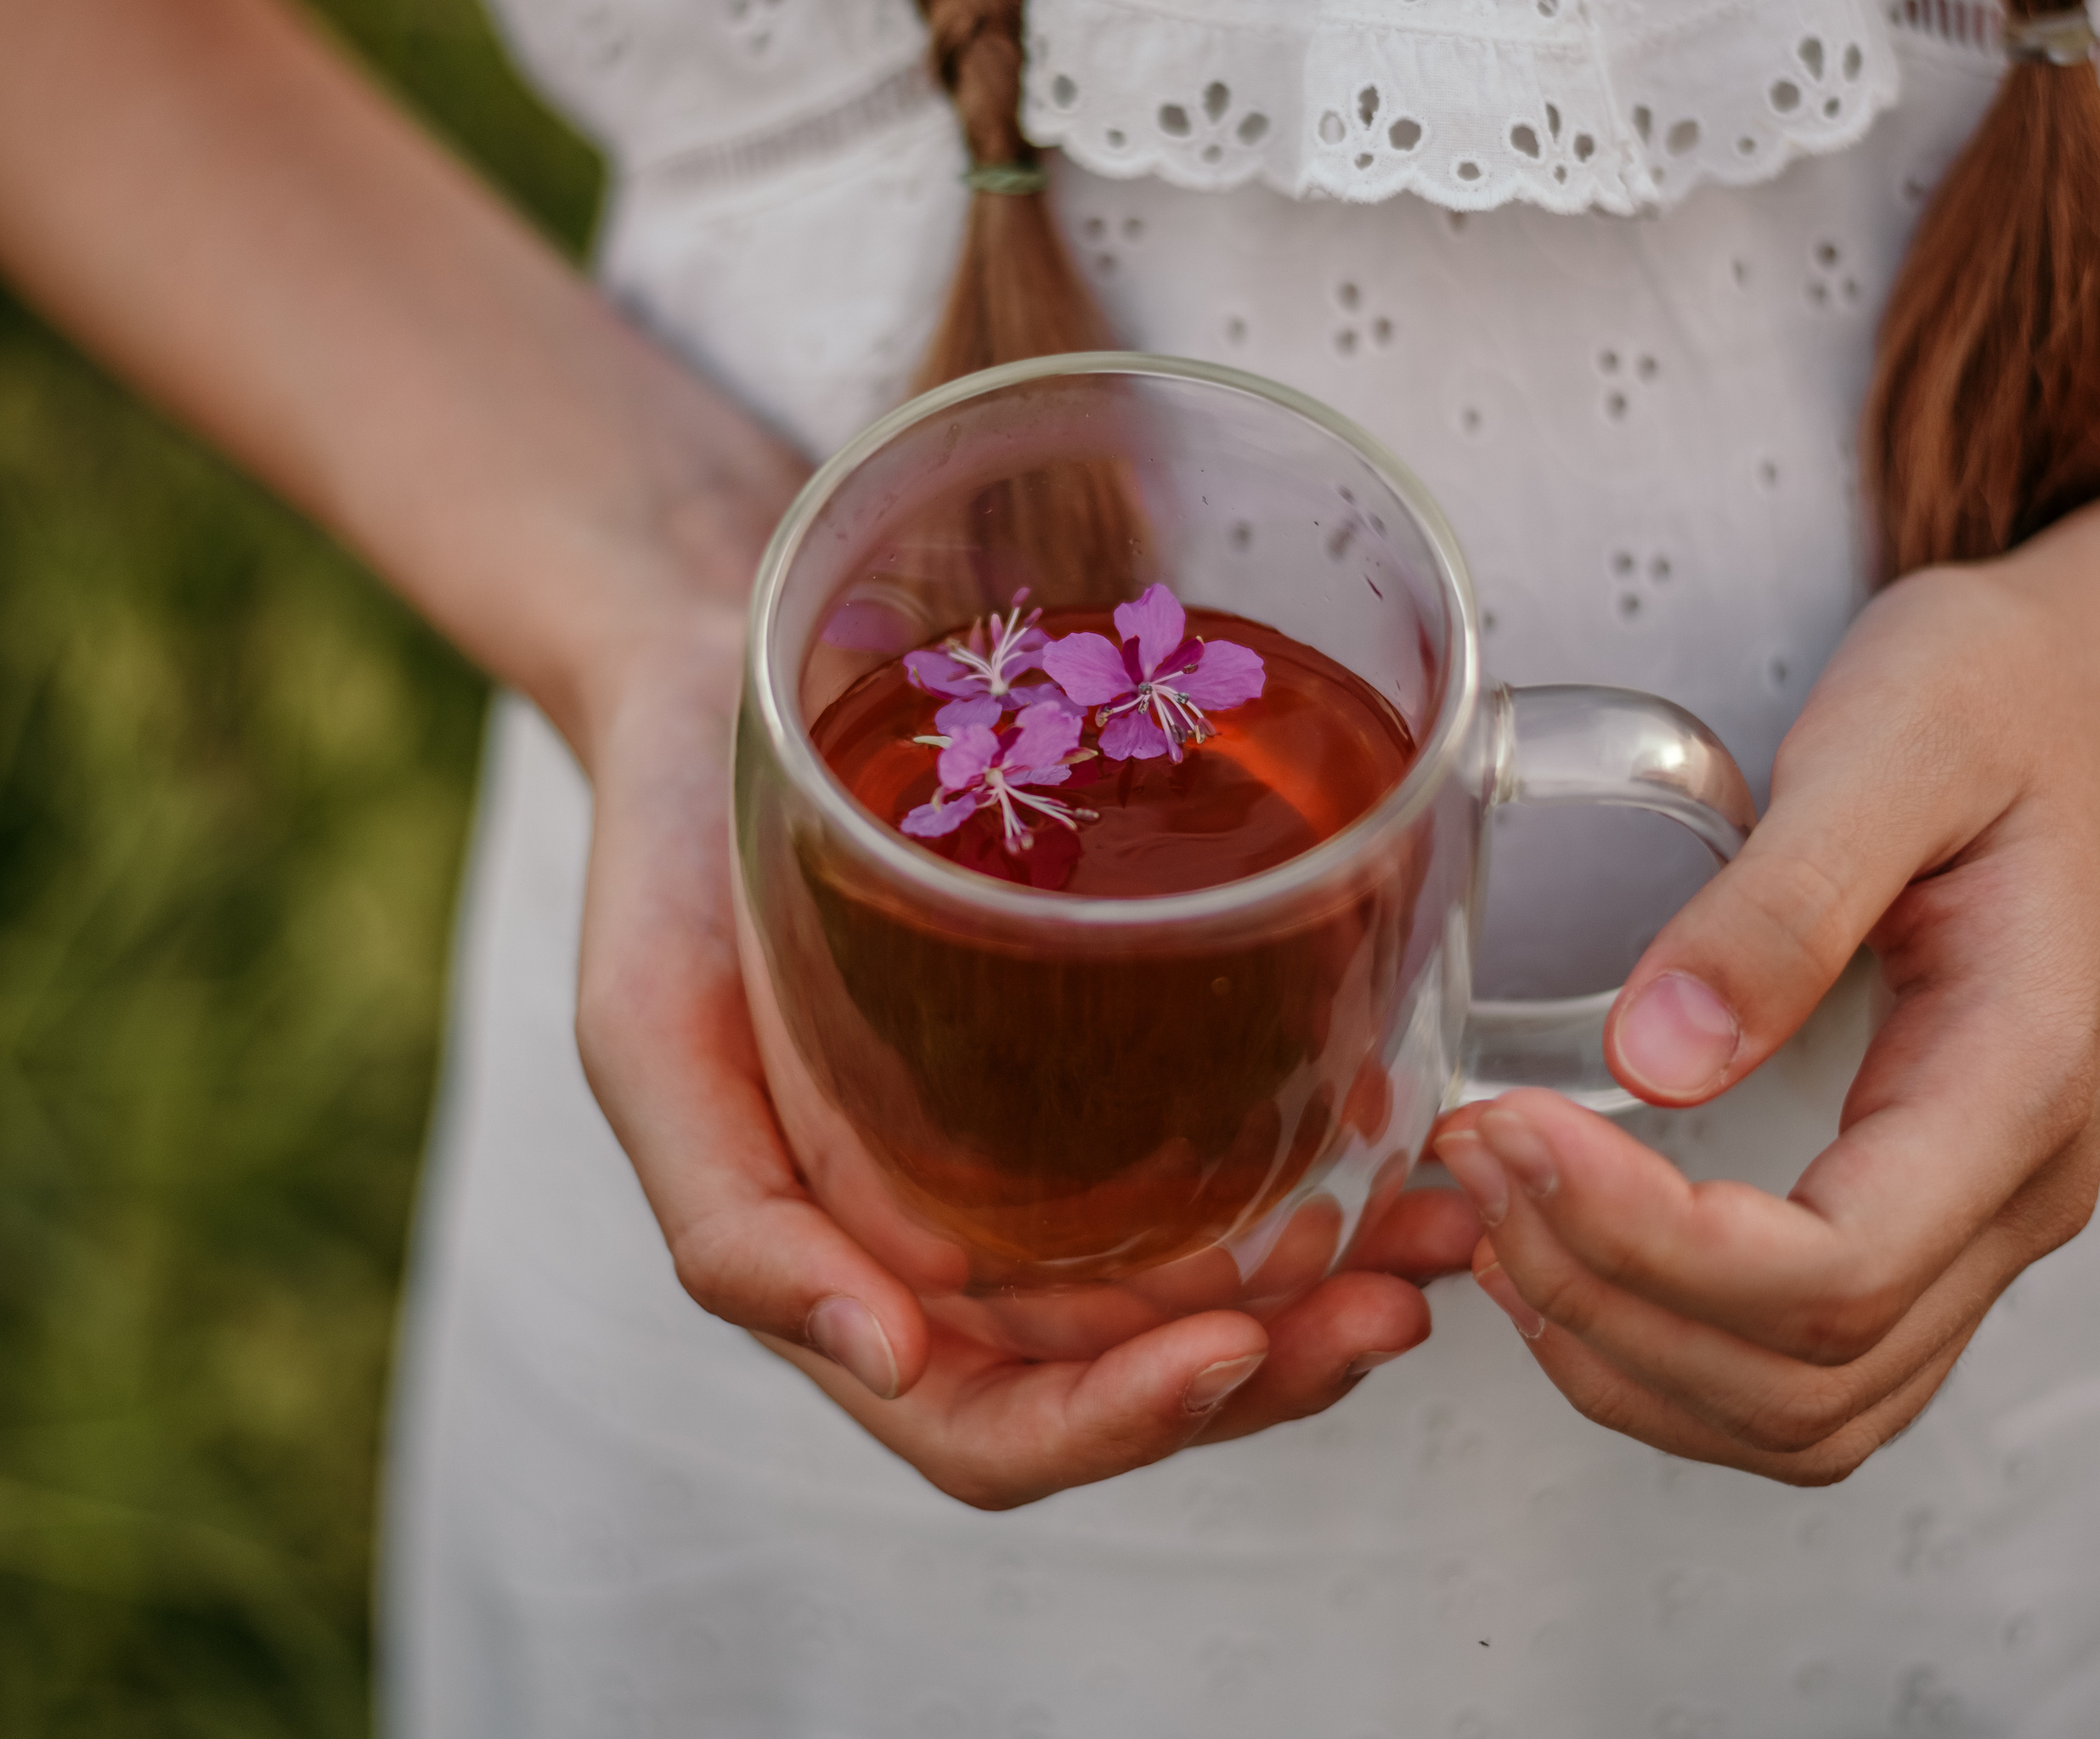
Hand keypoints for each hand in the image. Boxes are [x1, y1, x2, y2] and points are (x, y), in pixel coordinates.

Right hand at [572, 608, 1482, 1509]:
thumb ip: (730, 1217)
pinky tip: (1400, 1108)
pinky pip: (1225, 1129)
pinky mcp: (1104, 1034)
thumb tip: (885, 1357)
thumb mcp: (647, 1037)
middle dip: (1281, 1360)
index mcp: (852, 1270)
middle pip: (1136, 1367)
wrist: (732, 681)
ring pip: (1206, 1272)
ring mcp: (1039, 1142)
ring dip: (1332, 1274)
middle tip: (1399, 1292)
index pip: (998, 1426)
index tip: (1241, 1345)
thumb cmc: (669, 866)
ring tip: (1444, 1216)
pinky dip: (1324, 1150)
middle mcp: (961, 1236)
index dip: (1121, 1423)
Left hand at [1436, 476, 2099, 1480]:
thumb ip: (1781, 904)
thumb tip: (1650, 1056)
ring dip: (1625, 1350)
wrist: (2086, 702)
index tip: (1509, 1130)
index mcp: (2014, 1083)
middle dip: (1606, 1297)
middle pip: (1806, 1373)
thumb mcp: (1892, 755)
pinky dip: (1662, 1346)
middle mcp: (2006, 1188)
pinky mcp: (1911, 1201)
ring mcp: (1966, 1213)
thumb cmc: (2005, 706)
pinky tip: (1561, 1256)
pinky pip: (1797, 1360)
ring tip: (1491, 1221)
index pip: (1834, 1271)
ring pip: (1802, 1407)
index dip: (1649, 1239)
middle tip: (1473, 1160)